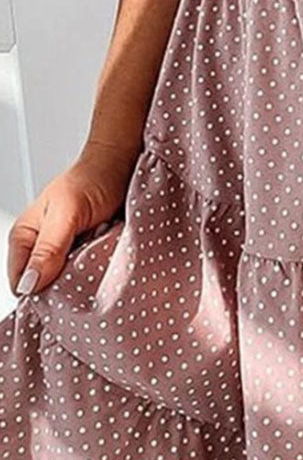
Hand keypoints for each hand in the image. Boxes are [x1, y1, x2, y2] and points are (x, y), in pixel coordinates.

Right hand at [7, 140, 137, 296]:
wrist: (123, 165)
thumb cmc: (92, 179)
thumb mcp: (68, 212)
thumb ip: (49, 248)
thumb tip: (30, 285)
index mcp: (25, 238)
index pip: (21, 285)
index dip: (39, 293)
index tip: (63, 294)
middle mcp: (42, 249)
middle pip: (45, 289)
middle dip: (65, 288)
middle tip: (85, 271)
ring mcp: (66, 253)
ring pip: (68, 286)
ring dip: (84, 280)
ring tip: (97, 260)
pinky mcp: (88, 255)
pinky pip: (89, 277)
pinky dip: (98, 272)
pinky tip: (107, 260)